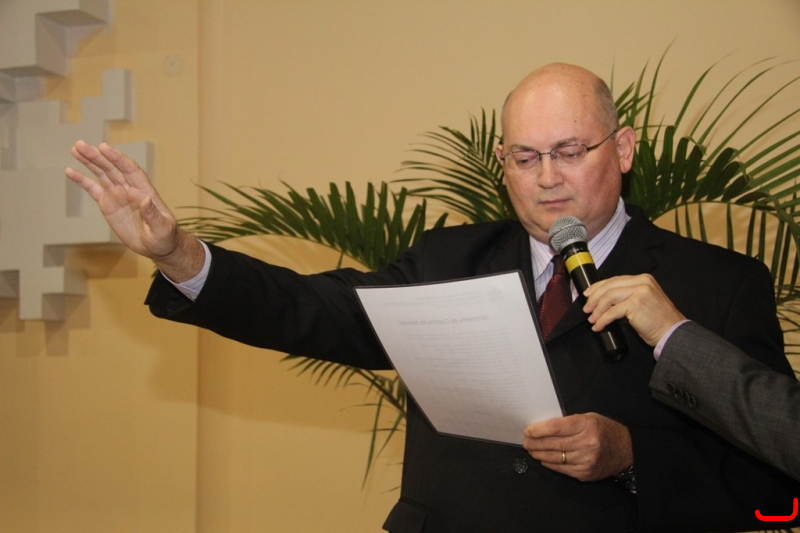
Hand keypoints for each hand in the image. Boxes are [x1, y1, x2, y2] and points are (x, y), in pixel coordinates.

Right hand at [66, 141, 203, 280]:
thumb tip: (146, 200)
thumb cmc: (163, 236)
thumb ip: (153, 214)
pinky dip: (82, 180)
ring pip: (102, 174)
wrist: (156, 246)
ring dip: (89, 161)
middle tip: (81, 145)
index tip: (104, 147)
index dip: (117, 158)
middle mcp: (130, 188)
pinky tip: (70, 171)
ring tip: (75, 149)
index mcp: (144, 190)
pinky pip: (93, 189)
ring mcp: (118, 194)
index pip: (130, 169)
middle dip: (97, 156)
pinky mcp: (108, 204)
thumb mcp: (162, 227)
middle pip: (112, 168)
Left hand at [523, 413, 631, 481]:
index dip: (539, 430)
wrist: (626, 450)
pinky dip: (550, 464)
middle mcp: (587, 444)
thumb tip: (543, 428)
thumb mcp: (588, 418)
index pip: (556, 428)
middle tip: (525, 442)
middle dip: (535, 443)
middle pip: (553, 444)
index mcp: (587, 425)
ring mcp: (586, 461)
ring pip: (555, 458)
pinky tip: (543, 459)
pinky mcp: (585, 473)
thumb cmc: (604, 430)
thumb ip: (568, 422)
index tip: (528, 431)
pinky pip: (562, 469)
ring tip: (531, 450)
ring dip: (539, 454)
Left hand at [583, 274, 685, 346]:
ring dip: (597, 310)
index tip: (588, 295)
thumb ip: (628, 295)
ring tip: (592, 319)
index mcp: (643, 279)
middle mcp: (642, 281)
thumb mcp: (643, 300)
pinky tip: (598, 326)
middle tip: (586, 309)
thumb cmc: (657, 320)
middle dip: (594, 298)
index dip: (598, 287)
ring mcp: (639, 291)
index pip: (615, 280)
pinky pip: (612, 311)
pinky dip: (602, 319)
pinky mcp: (636, 304)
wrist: (672, 332)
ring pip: (608, 297)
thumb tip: (604, 300)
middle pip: (609, 286)